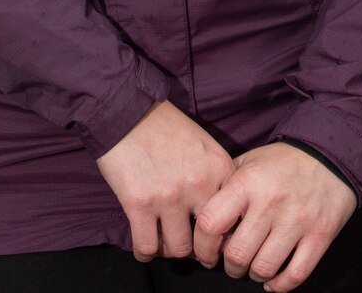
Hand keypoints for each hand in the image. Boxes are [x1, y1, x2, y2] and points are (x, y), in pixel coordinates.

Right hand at [96, 101, 237, 261]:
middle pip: (209, 240)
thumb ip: (217, 176)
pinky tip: (145, 247)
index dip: (226, 234)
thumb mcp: (204, 145)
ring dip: (172, 252)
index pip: (235, 218)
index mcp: (220, 169)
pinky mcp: (139, 204)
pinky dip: (145, 252)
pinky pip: (146, 247)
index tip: (217, 238)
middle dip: (203, 252)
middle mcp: (199, 185)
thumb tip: (223, 214)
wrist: (127, 110)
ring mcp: (169, 197)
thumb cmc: (165, 126)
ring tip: (167, 245)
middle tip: (196, 253)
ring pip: (179, 249)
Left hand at [192, 142, 357, 290]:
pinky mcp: (320, 235)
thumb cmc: (282, 161)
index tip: (206, 253)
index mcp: (247, 182)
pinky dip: (280, 285)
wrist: (330, 154)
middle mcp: (270, 202)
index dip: (202, 246)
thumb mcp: (248, 161)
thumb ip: (224, 186)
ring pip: (264, 268)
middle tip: (232, 263)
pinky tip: (273, 280)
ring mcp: (297, 220)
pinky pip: (295, 274)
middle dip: (230, 267)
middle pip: (237, 254)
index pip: (210, 224)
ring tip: (253, 268)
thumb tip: (200, 215)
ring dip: (254, 275)